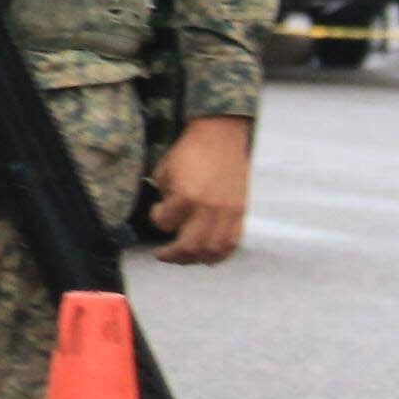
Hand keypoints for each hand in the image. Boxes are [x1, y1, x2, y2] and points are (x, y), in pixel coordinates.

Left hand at [146, 116, 250, 264]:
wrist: (220, 139)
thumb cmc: (189, 153)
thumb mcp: (164, 171)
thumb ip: (163, 196)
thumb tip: (164, 216)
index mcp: (186, 196)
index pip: (165, 223)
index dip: (157, 219)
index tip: (158, 212)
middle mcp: (208, 208)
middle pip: (190, 246)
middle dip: (172, 254)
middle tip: (162, 254)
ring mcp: (228, 213)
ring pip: (212, 250)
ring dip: (196, 258)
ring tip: (184, 257)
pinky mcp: (241, 213)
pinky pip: (232, 243)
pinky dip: (220, 254)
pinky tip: (208, 254)